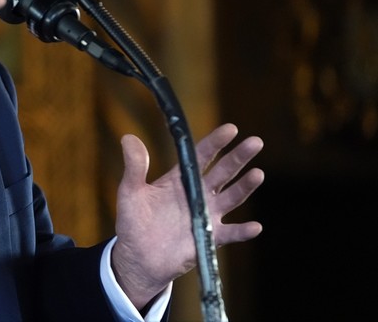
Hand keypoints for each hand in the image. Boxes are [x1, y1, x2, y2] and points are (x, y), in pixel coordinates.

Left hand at [111, 123, 263, 309]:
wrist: (137, 256)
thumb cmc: (133, 221)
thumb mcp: (130, 191)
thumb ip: (134, 166)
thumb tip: (128, 137)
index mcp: (180, 179)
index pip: (201, 156)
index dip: (216, 142)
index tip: (230, 129)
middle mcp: (198, 194)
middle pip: (223, 172)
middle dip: (238, 157)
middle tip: (255, 142)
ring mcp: (206, 215)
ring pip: (231, 197)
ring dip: (245, 186)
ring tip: (258, 173)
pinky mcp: (208, 238)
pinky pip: (230, 234)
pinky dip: (242, 231)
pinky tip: (255, 226)